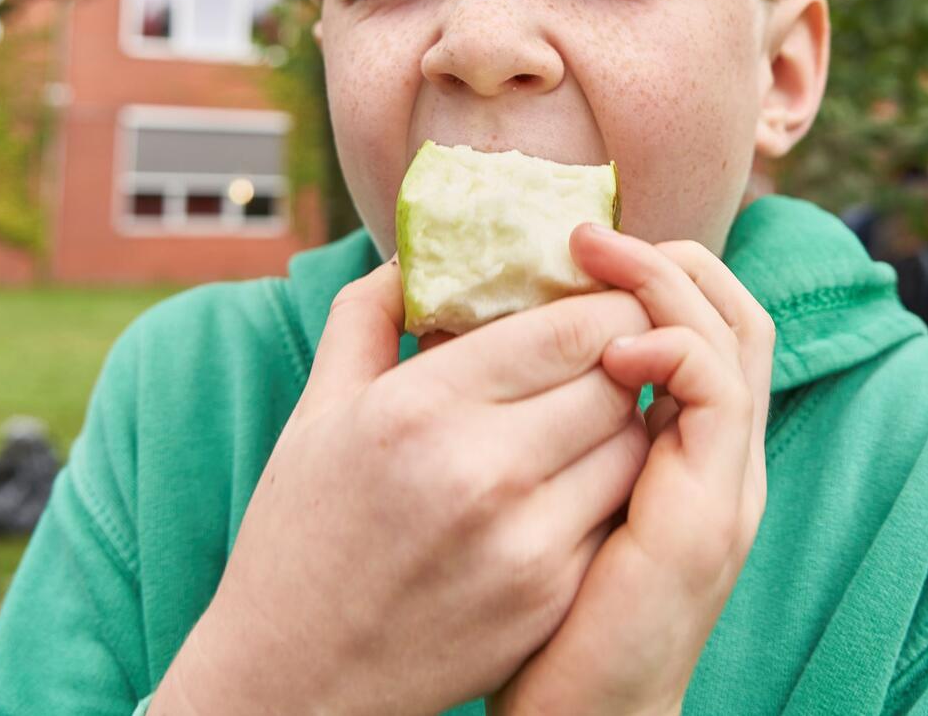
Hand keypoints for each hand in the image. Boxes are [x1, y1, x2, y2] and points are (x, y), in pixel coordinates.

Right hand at [155, 260, 651, 715]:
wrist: (294, 684)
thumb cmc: (302, 536)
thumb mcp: (318, 412)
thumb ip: (369, 314)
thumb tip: (423, 254)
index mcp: (419, 406)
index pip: (569, 326)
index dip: (605, 303)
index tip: (596, 301)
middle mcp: (480, 470)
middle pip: (615, 378)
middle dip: (624, 355)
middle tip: (608, 351)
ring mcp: (524, 542)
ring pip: (633, 444)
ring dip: (625, 420)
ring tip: (592, 414)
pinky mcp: (550, 598)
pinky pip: (619, 513)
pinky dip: (613, 488)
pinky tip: (579, 482)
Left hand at [492, 226, 772, 715]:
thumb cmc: (533, 613)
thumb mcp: (548, 505)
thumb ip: (548, 427)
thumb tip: (476, 339)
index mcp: (681, 445)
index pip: (695, 322)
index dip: (647, 271)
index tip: (568, 240)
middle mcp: (716, 453)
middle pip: (727, 310)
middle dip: (662, 256)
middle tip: (586, 229)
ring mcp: (725, 480)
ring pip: (733, 329)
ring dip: (667, 278)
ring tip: (591, 253)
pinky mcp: (712, 509)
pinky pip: (718, 389)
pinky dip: (674, 340)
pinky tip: (612, 336)